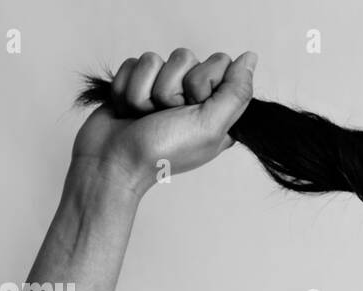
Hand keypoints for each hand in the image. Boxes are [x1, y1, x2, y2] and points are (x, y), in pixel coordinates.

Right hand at [71, 48, 257, 192]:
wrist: (112, 161)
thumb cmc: (162, 151)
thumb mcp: (210, 126)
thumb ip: (236, 92)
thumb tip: (250, 57)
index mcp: (216, 108)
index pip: (220, 62)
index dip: (202, 80)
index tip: (193, 105)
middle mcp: (191, 97)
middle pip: (185, 57)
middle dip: (169, 87)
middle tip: (165, 115)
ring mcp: (162, 90)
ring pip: (155, 59)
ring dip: (144, 90)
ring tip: (144, 116)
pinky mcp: (137, 85)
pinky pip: (133, 63)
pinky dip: (127, 88)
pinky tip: (128, 110)